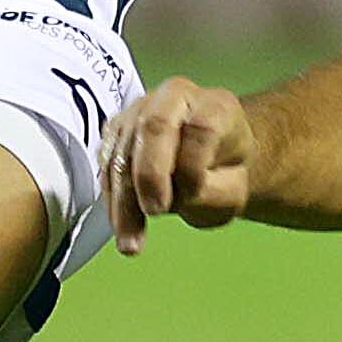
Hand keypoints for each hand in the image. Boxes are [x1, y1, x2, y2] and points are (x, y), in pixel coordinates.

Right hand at [102, 76, 258, 253]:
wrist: (211, 161)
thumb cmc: (224, 173)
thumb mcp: (234, 189)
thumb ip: (213, 192)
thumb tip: (177, 196)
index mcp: (214, 105)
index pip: (202, 129)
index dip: (194, 166)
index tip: (191, 196)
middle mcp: (172, 99)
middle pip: (154, 126)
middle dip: (150, 173)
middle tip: (155, 212)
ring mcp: (138, 112)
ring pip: (124, 149)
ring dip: (124, 200)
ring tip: (132, 243)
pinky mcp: (115, 134)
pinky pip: (107, 166)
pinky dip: (113, 201)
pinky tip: (122, 229)